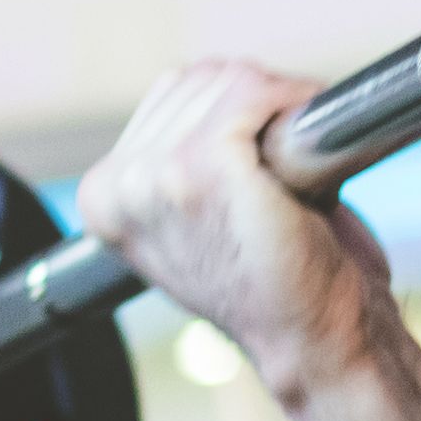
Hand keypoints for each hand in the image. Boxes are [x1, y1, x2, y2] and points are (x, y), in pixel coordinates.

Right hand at [77, 59, 401, 414]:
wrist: (315, 340)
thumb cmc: (276, 281)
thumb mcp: (200, 217)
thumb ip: (179, 161)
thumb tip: (207, 87)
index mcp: (105, 195)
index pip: (171, 96)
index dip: (232, 113)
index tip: (266, 151)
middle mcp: (119, 184)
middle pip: (201, 81)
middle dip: (259, 108)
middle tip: (289, 168)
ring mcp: (157, 174)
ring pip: (232, 80)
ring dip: (283, 107)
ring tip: (298, 168)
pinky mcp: (206, 163)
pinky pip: (257, 91)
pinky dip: (297, 103)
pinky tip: (312, 150)